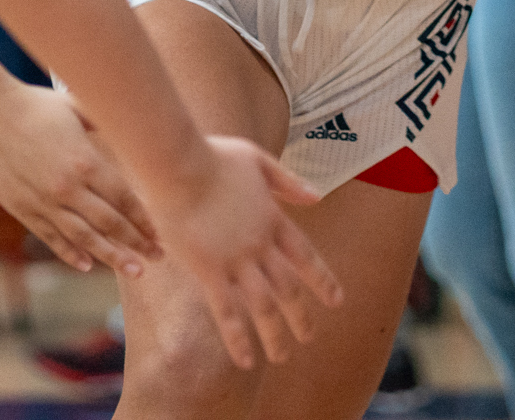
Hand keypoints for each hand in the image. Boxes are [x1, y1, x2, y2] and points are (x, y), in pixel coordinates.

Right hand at [0, 81, 162, 275]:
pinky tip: (87, 264)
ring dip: (111, 256)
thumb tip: (131, 123)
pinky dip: (70, 252)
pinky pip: (51, 236)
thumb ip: (104, 123)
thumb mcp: (76, 109)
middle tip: (157, 258)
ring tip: (134, 271)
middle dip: (136, 243)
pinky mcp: (22, 209)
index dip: (144, 219)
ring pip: (84, 237)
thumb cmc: (34, 104)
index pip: (125, 199)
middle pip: (110, 224)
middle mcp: (67, 188)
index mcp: (85, 162)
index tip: (160, 233)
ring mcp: (44, 202)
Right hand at [143, 136, 344, 369]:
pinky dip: (237, 338)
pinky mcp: (207, 270)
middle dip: (301, 316)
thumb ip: (287, 181)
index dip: (323, 280)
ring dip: (275, 335)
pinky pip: (226, 312)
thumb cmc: (211, 155)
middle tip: (309, 338)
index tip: (336, 301)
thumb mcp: (256, 159)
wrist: (177, 164)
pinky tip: (245, 360)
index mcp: (272, 218)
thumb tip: (316, 198)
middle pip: (288, 287)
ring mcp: (235, 260)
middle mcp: (259, 244)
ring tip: (282, 357)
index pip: (305, 256)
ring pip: (262, 306)